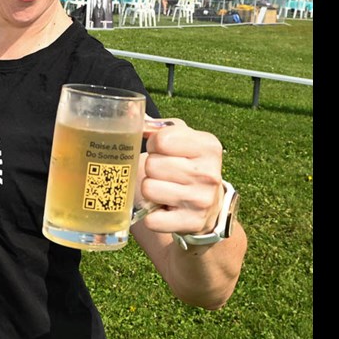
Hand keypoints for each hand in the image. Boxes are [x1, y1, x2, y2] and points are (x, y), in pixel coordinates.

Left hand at [134, 118, 223, 235]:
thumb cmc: (188, 165)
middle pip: (152, 165)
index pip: (161, 140)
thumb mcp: (182, 140)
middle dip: (151, 169)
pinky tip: (165, 209)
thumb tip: (129, 114)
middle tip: (164, 174)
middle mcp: (209, 173)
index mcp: (209, 146)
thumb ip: (157, 127)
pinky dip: (152, 215)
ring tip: (165, 190)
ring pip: (148, 189)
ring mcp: (202, 200)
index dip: (154, 145)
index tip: (163, 152)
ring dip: (150, 191)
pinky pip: (151, 219)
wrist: (210, 206)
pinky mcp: (192, 223)